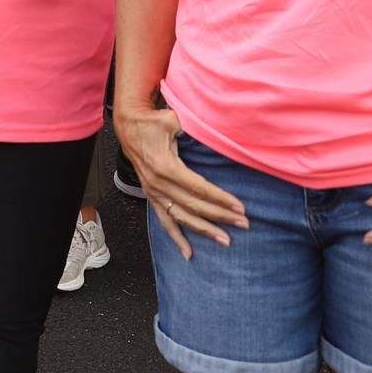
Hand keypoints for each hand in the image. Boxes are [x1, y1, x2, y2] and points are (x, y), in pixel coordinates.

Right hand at [114, 103, 247, 259]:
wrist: (128, 124)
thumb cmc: (152, 121)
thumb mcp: (172, 120)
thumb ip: (190, 128)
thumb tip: (213, 129)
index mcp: (166, 167)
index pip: (199, 188)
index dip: (220, 198)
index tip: (240, 207)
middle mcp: (159, 184)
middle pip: (194, 205)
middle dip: (220, 216)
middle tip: (243, 224)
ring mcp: (154, 192)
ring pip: (182, 217)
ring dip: (204, 230)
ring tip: (225, 241)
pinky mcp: (152, 196)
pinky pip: (164, 221)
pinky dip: (176, 238)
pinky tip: (188, 253)